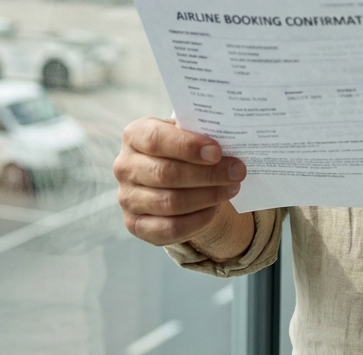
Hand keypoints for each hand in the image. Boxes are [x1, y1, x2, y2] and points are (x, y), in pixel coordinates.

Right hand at [114, 117, 248, 250]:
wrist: (172, 175)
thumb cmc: (183, 148)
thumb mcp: (187, 134)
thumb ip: (200, 134)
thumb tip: (230, 140)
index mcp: (134, 135)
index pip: (155, 139)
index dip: (187, 146)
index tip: (217, 151)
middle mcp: (124, 166)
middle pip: (166, 173)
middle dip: (207, 174)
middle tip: (237, 171)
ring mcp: (127, 198)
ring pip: (170, 202)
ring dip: (207, 196)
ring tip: (232, 188)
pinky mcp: (135, 225)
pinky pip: (170, 228)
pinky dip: (197, 220)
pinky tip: (215, 210)